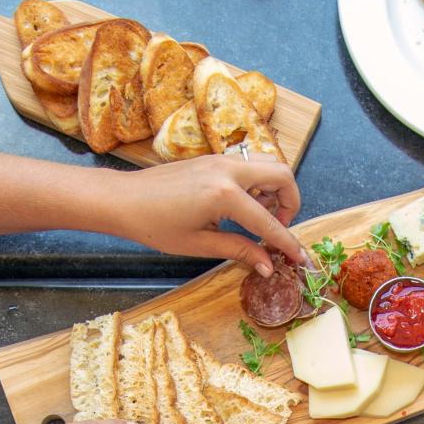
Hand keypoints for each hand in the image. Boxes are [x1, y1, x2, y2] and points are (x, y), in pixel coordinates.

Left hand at [110, 153, 307, 273]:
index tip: (300, 257)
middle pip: (283, 175)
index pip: (268, 221)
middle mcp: (228, 170)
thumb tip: (268, 265)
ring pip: (268, 164)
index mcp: (224, 195)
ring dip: (275, 188)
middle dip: (291, 202)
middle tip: (278, 226)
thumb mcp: (199, 244)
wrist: (123, 199)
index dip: (287, 242)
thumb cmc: (154, 225)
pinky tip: (242, 205)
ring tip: (259, 216)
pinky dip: (258, 182)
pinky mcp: (214, 158)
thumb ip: (239, 250)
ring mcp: (221, 159)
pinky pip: (250, 164)